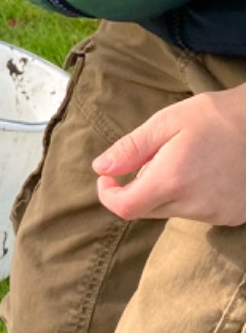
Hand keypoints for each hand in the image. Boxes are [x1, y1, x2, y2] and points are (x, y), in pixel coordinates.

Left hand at [92, 84, 245, 225]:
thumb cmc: (215, 116)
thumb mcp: (166, 122)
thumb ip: (131, 148)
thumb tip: (100, 169)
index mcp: (172, 180)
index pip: (125, 208)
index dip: (109, 195)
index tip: (108, 177)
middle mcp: (194, 205)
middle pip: (147, 209)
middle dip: (141, 186)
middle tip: (157, 156)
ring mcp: (216, 214)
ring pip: (172, 210)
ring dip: (168, 190)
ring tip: (189, 159)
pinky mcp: (232, 216)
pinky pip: (198, 212)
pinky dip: (192, 196)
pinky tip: (207, 171)